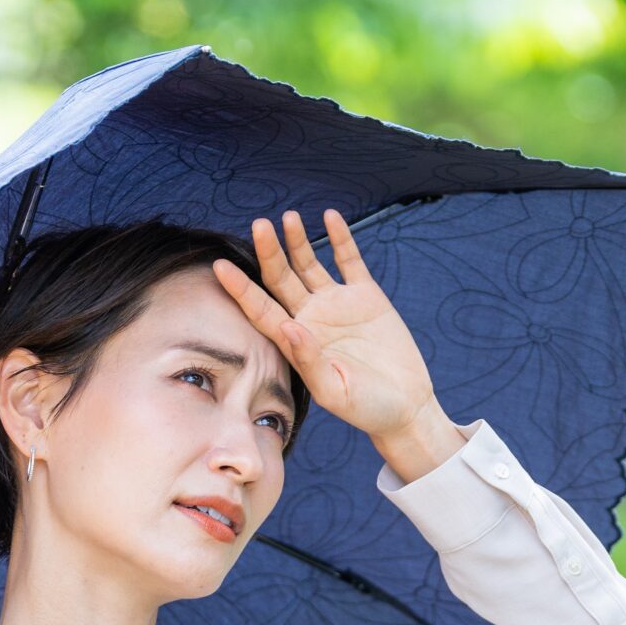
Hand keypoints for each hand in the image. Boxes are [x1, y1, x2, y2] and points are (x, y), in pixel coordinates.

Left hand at [212, 209, 440, 442]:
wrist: (404, 406)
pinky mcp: (365, 296)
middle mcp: (310, 318)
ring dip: (298, 241)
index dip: (241, 289)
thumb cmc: (366, 408)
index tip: (220, 268)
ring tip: (288, 217)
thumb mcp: (335, 392)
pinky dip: (340, 238)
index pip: (260, 309)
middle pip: (281, 279)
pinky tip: (330, 216)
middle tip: (259, 225)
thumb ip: (309, 361)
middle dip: (269, 253)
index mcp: (295, 342)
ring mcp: (336, 304)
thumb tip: (288, 326)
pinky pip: (349, 261)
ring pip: (309, 264)